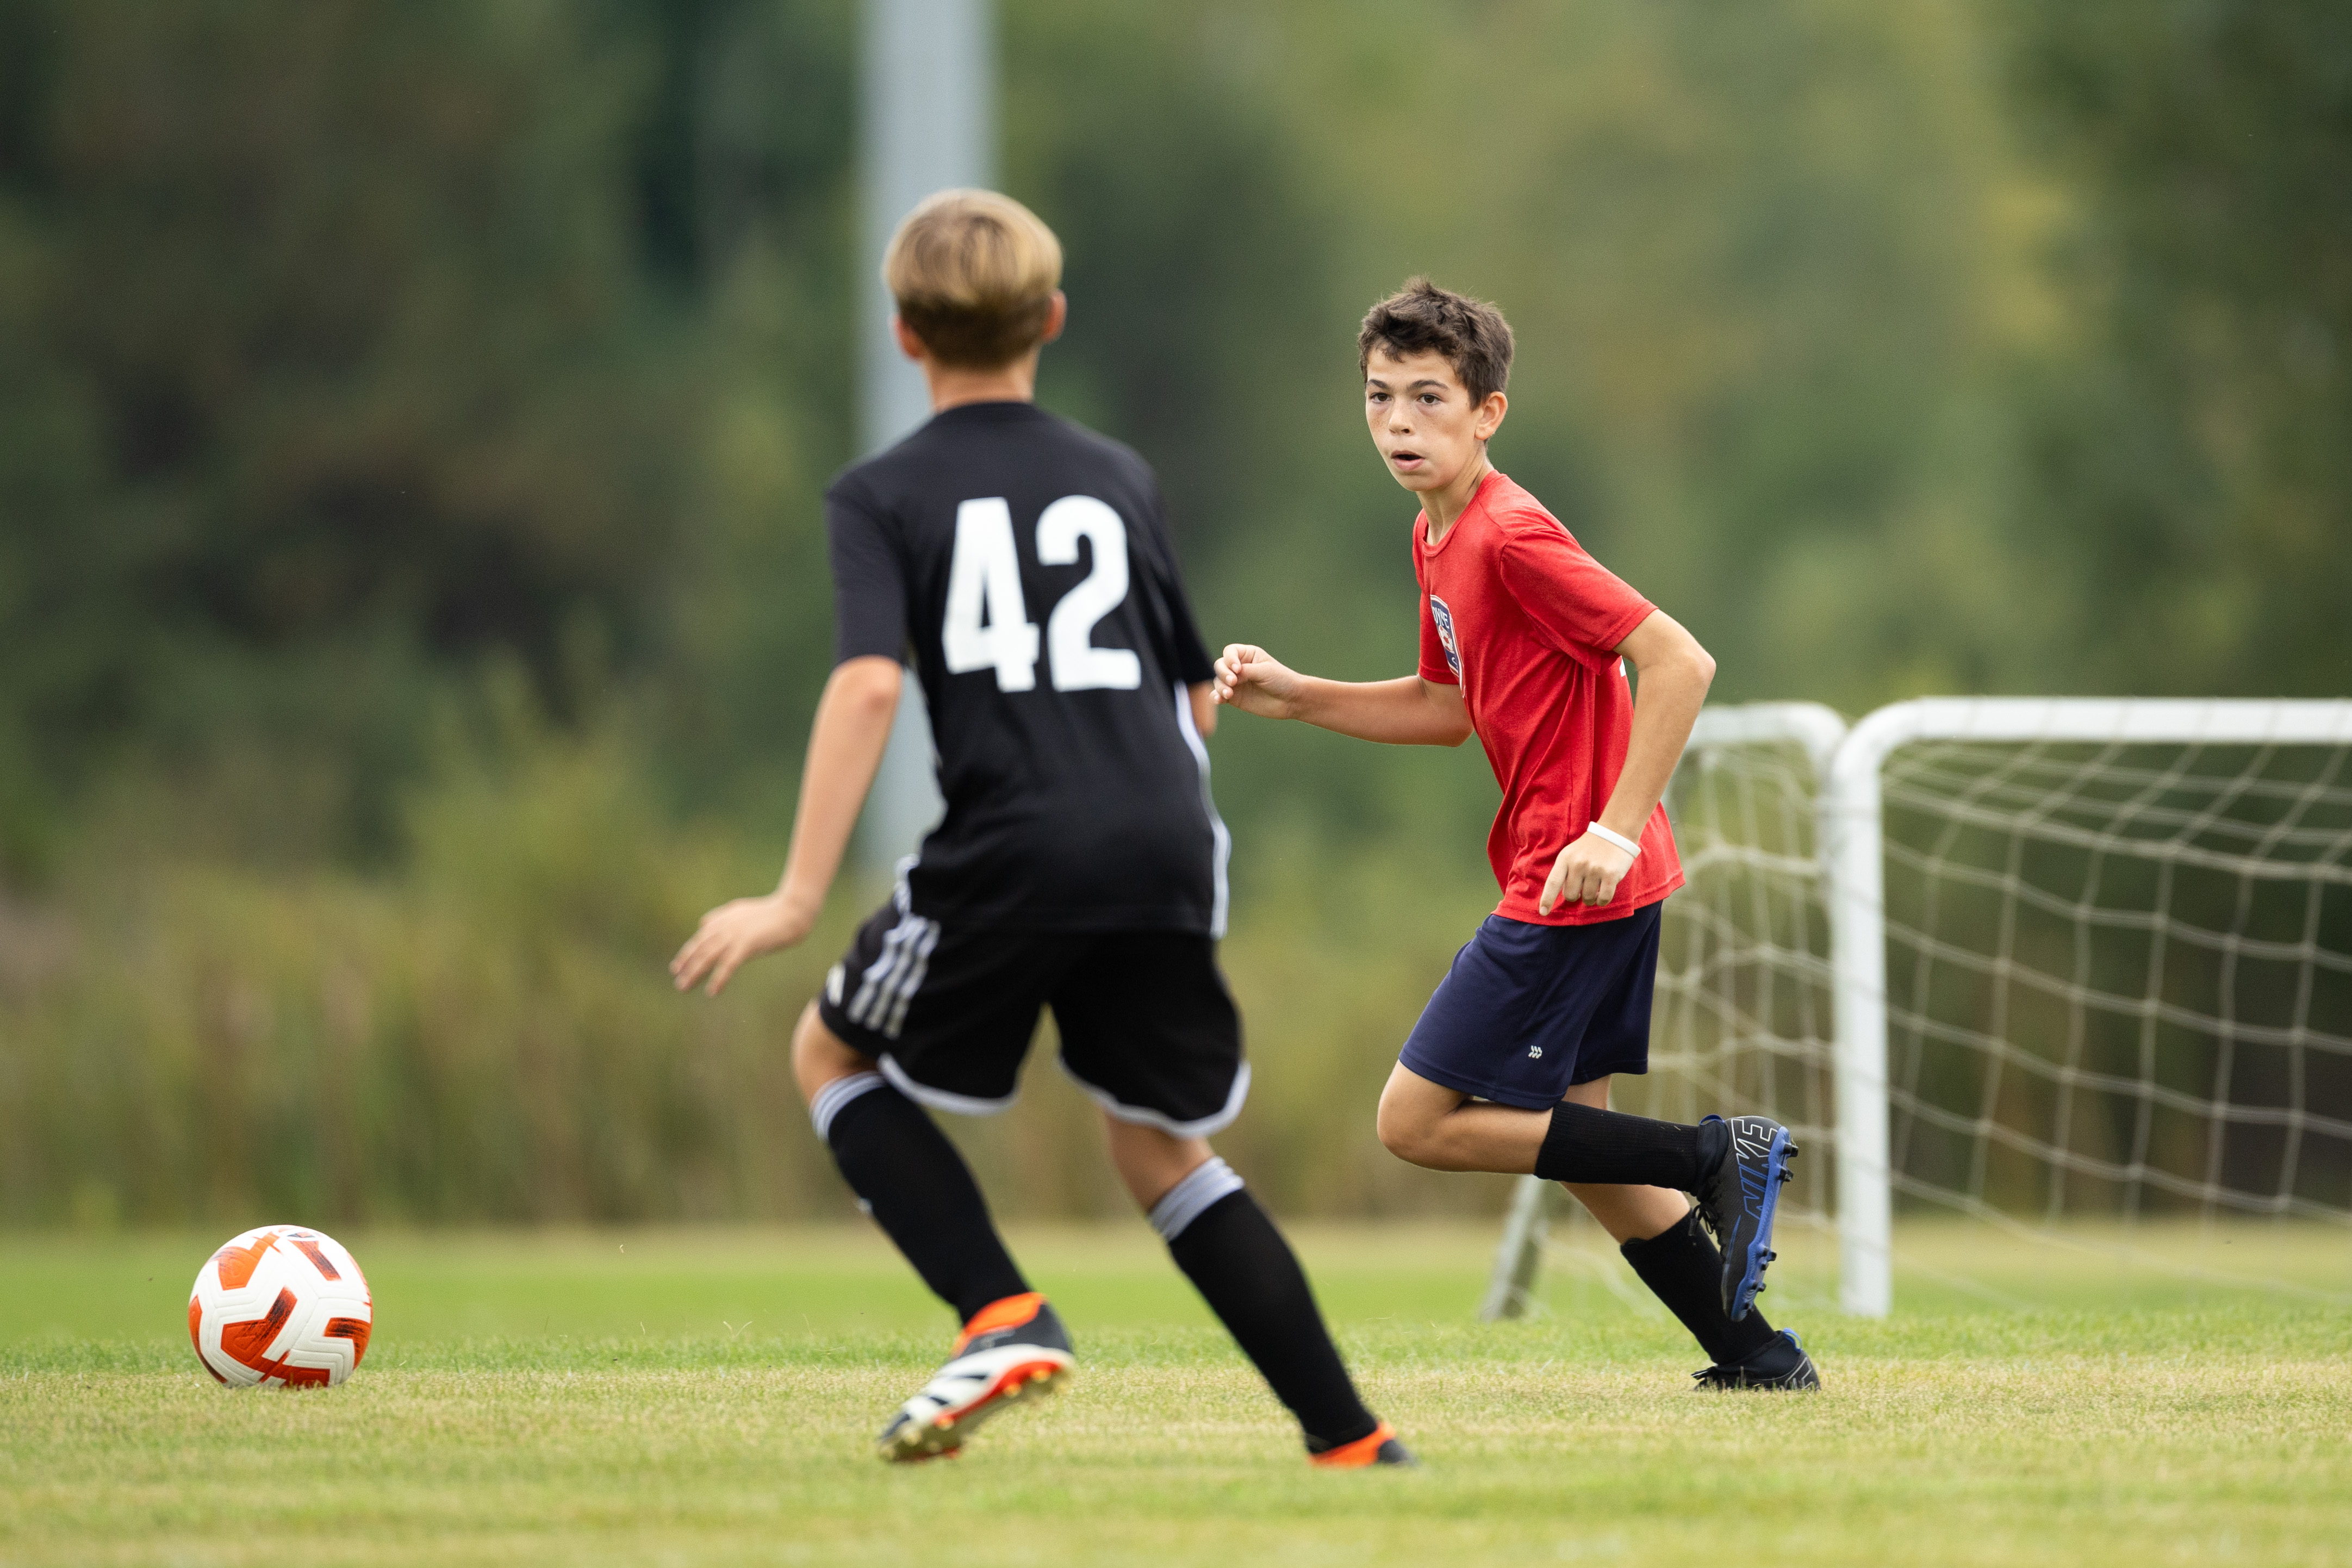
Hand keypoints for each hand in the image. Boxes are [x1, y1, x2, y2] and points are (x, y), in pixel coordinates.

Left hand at [670, 892, 815, 996]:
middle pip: (700, 949)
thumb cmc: (772, 913)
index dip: (687, 954)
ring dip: (695, 973)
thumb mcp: (742, 911)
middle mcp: (725, 926)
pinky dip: (719, 978)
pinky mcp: (747, 944)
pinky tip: (712, 991)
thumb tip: (703, 923)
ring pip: (708, 956)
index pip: (700, 939)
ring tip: (685, 987)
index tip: (676, 968)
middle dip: (687, 966)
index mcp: (724, 919)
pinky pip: (728, 964)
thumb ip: (721, 916)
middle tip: (679, 983)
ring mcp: (735, 934)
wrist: (793, 910)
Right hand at [1211, 643, 1305, 718]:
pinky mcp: (1234, 697)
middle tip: (1234, 682)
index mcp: (1248, 655)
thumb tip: (1229, 675)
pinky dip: (1216, 697)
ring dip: (1220, 686)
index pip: (1230, 652)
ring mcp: (1236, 683)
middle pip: (1220, 665)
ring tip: (1229, 694)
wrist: (1291, 700)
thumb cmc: (1282, 680)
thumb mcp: (1264, 671)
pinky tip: (1219, 700)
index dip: (1230, 659)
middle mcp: (1239, 668)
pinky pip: (1219, 695)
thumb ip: (1246, 671)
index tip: (1237, 669)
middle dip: (1224, 673)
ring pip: (1218, 681)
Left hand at [1539, 833, 1635, 915]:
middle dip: (1576, 896)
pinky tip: (1604, 892)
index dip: (1547, 899)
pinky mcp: (1610, 875)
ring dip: (1591, 898)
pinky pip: (1603, 899)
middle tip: (1583, 888)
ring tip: (1596, 886)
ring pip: (1588, 899)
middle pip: (1570, 895)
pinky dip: (1602, 900)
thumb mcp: (1571, 853)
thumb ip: (1564, 871)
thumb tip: (1561, 895)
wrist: (1615, 832)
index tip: (1543, 912)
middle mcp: (1578, 864)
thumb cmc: (1591, 847)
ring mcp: (1594, 869)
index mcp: (1565, 858)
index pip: (1552, 883)